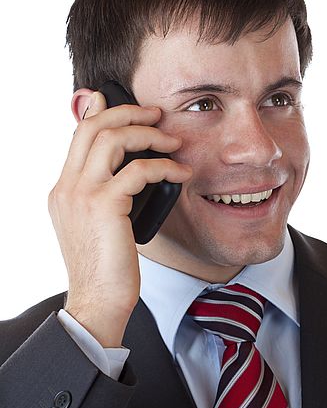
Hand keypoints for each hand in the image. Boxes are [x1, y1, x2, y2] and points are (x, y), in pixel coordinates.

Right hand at [48, 91, 191, 345]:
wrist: (97, 302)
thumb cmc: (106, 266)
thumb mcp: (99, 224)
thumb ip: (107, 193)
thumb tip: (130, 171)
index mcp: (64, 190)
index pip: (79, 135)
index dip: (102, 112)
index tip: (128, 106)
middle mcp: (67, 187)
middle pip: (93, 127)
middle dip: (128, 112)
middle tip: (156, 113)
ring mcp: (82, 194)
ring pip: (112, 139)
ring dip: (148, 134)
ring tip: (174, 141)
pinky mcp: (105, 206)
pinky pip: (138, 170)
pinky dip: (164, 166)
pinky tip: (181, 173)